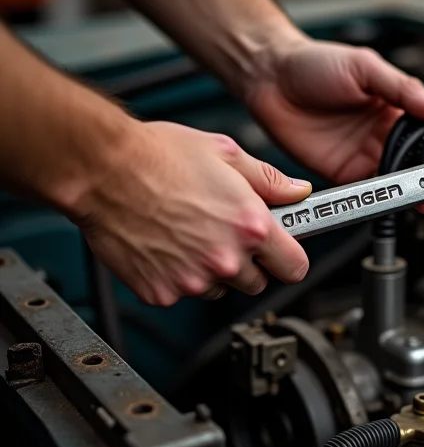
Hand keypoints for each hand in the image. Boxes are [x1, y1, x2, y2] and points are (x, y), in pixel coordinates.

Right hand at [73, 120, 311, 306]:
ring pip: (220, 289)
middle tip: (224, 232)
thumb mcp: (227, 154)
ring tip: (189, 233)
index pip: (295, 267)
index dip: (288, 257)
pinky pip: (183, 292)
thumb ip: (270, 181)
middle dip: (248, 262)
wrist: (101, 169)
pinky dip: (178, 275)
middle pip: (258, 282)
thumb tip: (297, 192)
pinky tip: (166, 244)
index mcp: (251, 226)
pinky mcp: (163, 292)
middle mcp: (226, 259)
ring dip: (212, 270)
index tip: (280, 250)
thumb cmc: (159, 157)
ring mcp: (193, 280)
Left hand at [244, 39, 423, 213]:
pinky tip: (393, 202)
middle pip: (417, 163)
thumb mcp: (365, 67)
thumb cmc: (314, 63)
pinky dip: (382, 200)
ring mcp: (363, 156)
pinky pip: (367, 191)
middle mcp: (382, 135)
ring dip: (414, 194)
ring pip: (397, 182)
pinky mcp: (342, 174)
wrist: (269, 78)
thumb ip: (403, 89)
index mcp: (395, 107)